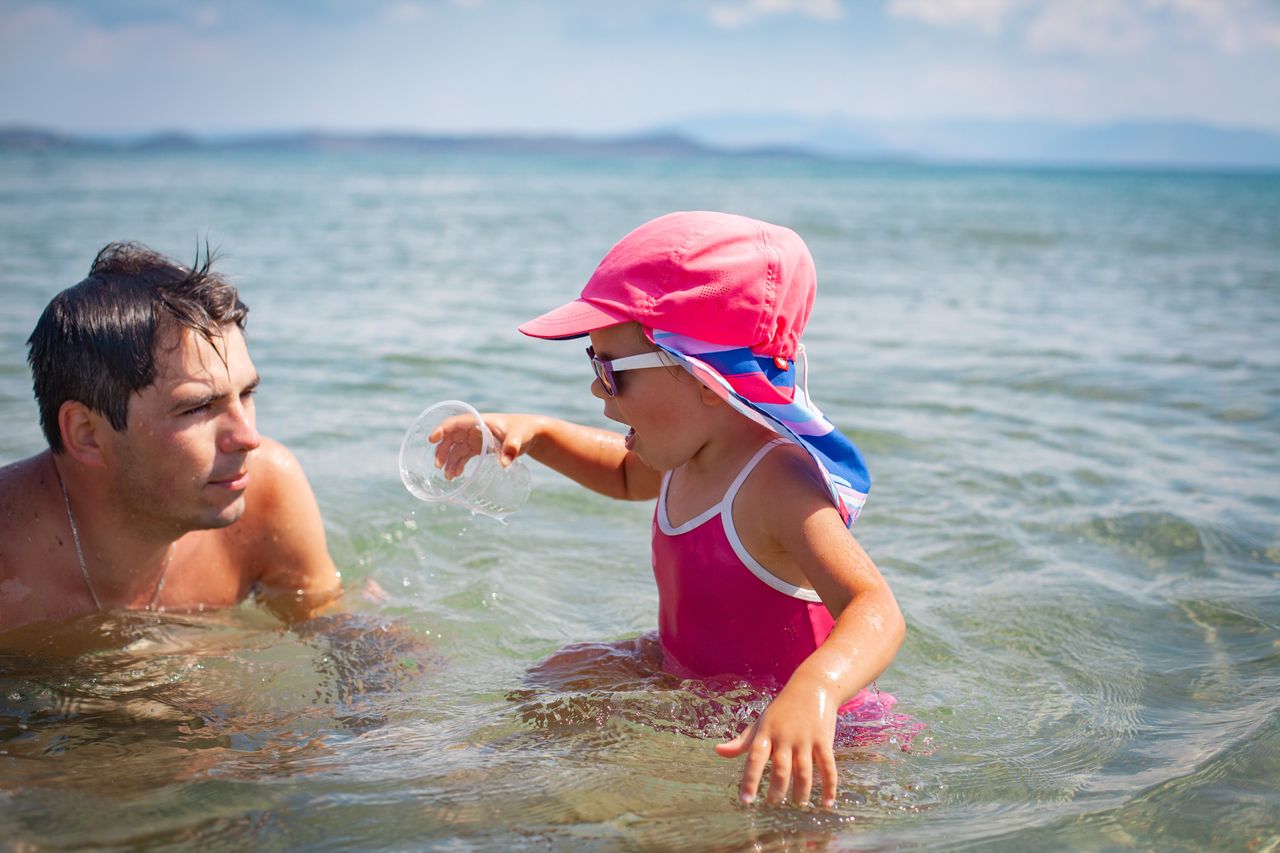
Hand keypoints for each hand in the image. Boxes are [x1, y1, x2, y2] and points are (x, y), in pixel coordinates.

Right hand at [427, 413, 540, 479]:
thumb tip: (503, 464)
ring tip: (448, 477)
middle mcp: (474, 429)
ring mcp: (476, 439)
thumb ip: (511, 448)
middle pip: (451, 438)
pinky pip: (464, 455)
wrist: (533, 434)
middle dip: (442, 450)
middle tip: (439, 466)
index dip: (442, 429)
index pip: (455, 422)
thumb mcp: (518, 437)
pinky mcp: (480, 448)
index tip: (432, 439)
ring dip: (448, 461)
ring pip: (456, 449)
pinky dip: (457, 464)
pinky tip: (455, 475)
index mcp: (479, 421)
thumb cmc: (525, 430)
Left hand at [715, 676, 840, 807]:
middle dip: (777, 790)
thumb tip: (718, 751)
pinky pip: (827, 767)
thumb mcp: (761, 723)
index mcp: (766, 733)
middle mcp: (785, 737)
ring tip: (797, 804)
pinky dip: (829, 786)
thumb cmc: (781, 710)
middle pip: (780, 769)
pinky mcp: (824, 741)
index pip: (754, 758)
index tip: (746, 800)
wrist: (812, 688)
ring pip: (803, 771)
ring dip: (801, 791)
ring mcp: (805, 740)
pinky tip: (827, 803)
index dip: (750, 780)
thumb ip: (742, 741)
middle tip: (773, 803)